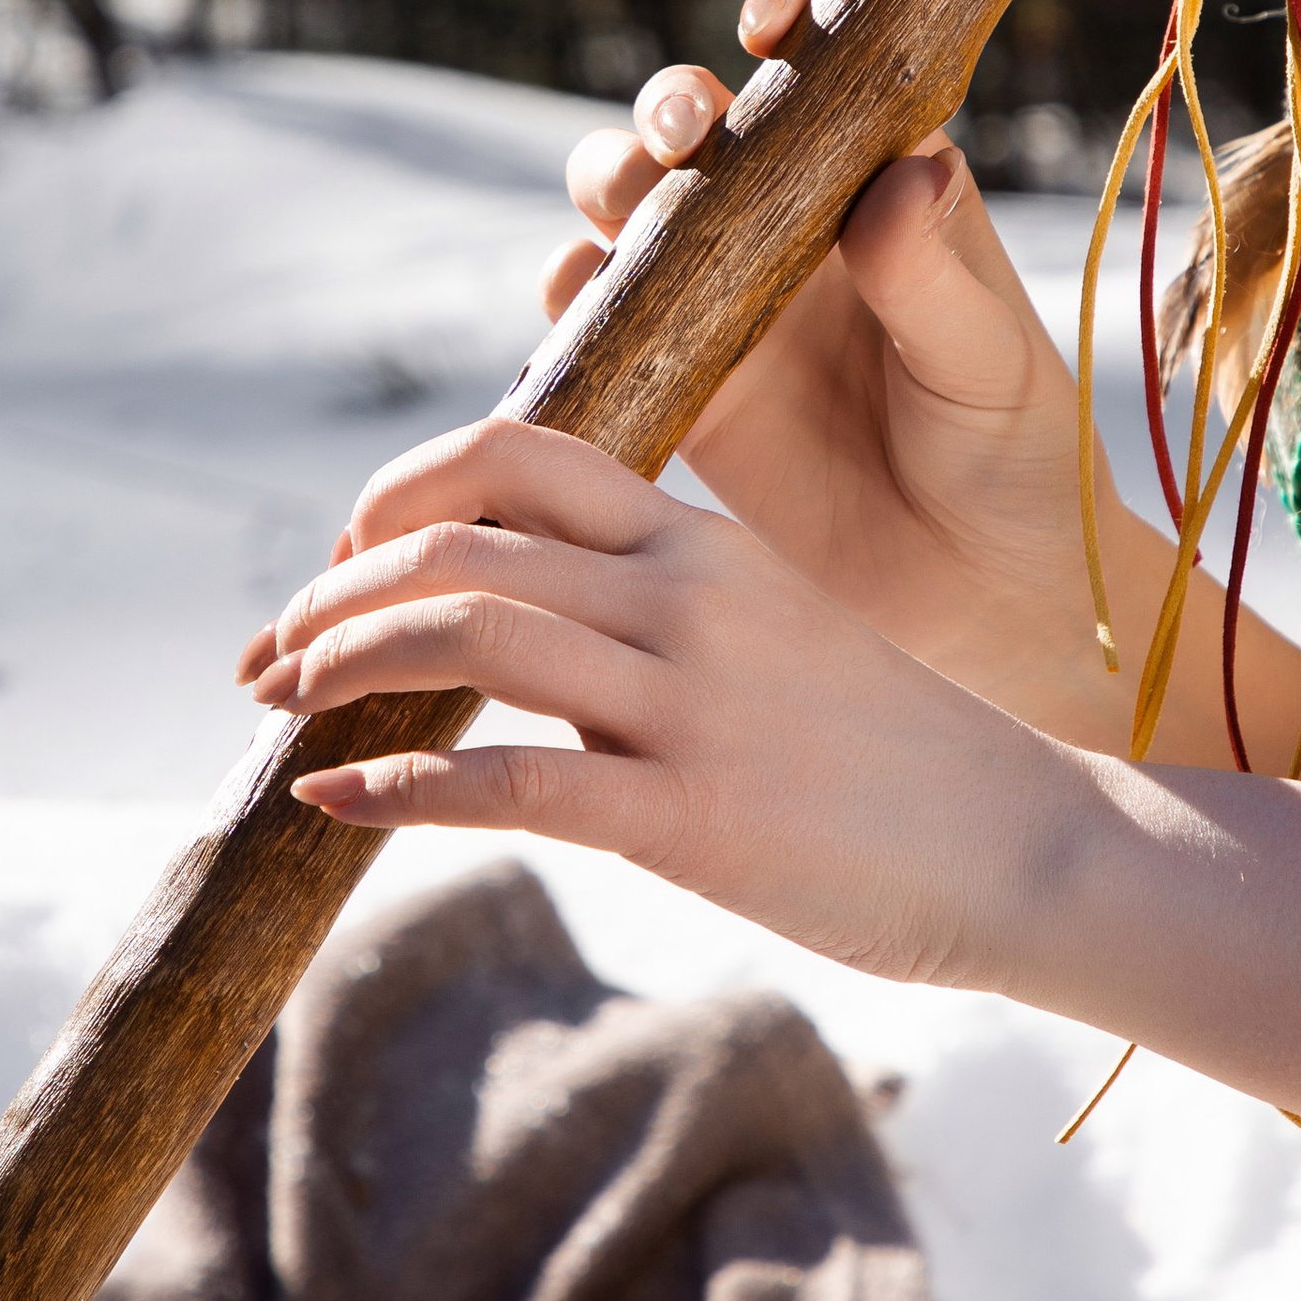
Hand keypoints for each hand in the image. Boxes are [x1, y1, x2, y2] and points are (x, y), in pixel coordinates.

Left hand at [234, 417, 1076, 988]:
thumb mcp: (774, 630)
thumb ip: (657, 607)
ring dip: (343, 660)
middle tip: (271, 652)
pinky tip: (337, 803)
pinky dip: (398, 786)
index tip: (343, 556)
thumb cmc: (890, 754)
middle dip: (333, 587)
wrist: (1029, 845)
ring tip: (283, 707)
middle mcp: (686, 598)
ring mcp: (691, 704)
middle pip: (462, 537)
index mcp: (702, 540)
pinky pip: (511, 783)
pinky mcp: (692, 817)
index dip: (397, 490)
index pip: (514, 454)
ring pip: (468, 629)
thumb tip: (521, 623)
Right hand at [546, 0, 1101, 739]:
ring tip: (627, 216)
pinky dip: (572, 299)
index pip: (820, 75)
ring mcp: (723, 302)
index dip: (784, 26)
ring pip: (628, 208)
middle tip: (684, 134)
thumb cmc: (1015, 457)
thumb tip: (906, 170)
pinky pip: (596, 321)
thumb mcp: (986, 362)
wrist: (977, 597)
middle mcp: (790, 228)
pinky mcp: (676, 385)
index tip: (772, 25)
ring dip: (609, 188)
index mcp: (879, 184)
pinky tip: (583, 304)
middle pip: (697, 128)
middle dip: (671, 107)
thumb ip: (932, 273)